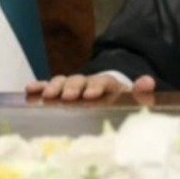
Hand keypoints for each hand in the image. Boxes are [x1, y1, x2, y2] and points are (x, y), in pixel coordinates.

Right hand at [25, 74, 155, 101]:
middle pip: (79, 80)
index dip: (96, 87)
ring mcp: (71, 85)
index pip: (101, 81)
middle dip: (73, 87)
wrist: (104, 91)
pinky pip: (48, 86)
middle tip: (68, 97)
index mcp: (105, 83)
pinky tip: (30, 90)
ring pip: (62, 82)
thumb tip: (148, 81)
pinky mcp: (59, 90)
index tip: (91, 94)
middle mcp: (86, 81)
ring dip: (55, 87)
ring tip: (48, 96)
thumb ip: (139, 91)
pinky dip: (40, 86)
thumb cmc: (116, 98)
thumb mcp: (130, 95)